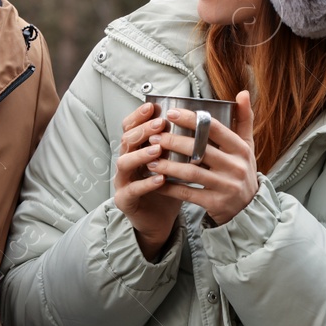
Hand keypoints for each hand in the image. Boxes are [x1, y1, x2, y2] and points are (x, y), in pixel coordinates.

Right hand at [112, 101, 184, 260]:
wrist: (159, 219)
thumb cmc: (167, 187)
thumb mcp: (174, 162)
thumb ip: (180, 143)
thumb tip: (202, 121)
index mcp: (136, 150)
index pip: (131, 127)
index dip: (139, 116)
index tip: (153, 106)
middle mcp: (126, 161)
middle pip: (126, 140)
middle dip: (143, 130)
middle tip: (161, 124)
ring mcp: (123, 181)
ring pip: (124, 162)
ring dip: (141, 154)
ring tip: (158, 149)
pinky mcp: (125, 199)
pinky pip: (133, 189)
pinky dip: (146, 183)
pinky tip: (161, 178)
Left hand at [143, 90, 257, 225]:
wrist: (249, 208)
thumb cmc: (242, 170)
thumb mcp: (247, 146)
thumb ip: (244, 119)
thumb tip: (243, 92)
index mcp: (241, 148)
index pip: (213, 128)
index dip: (190, 119)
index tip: (169, 113)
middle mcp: (235, 166)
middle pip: (199, 149)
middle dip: (173, 142)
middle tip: (154, 138)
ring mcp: (226, 186)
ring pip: (191, 172)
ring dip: (168, 165)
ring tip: (150, 159)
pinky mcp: (215, 203)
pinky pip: (187, 194)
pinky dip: (170, 187)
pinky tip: (156, 181)